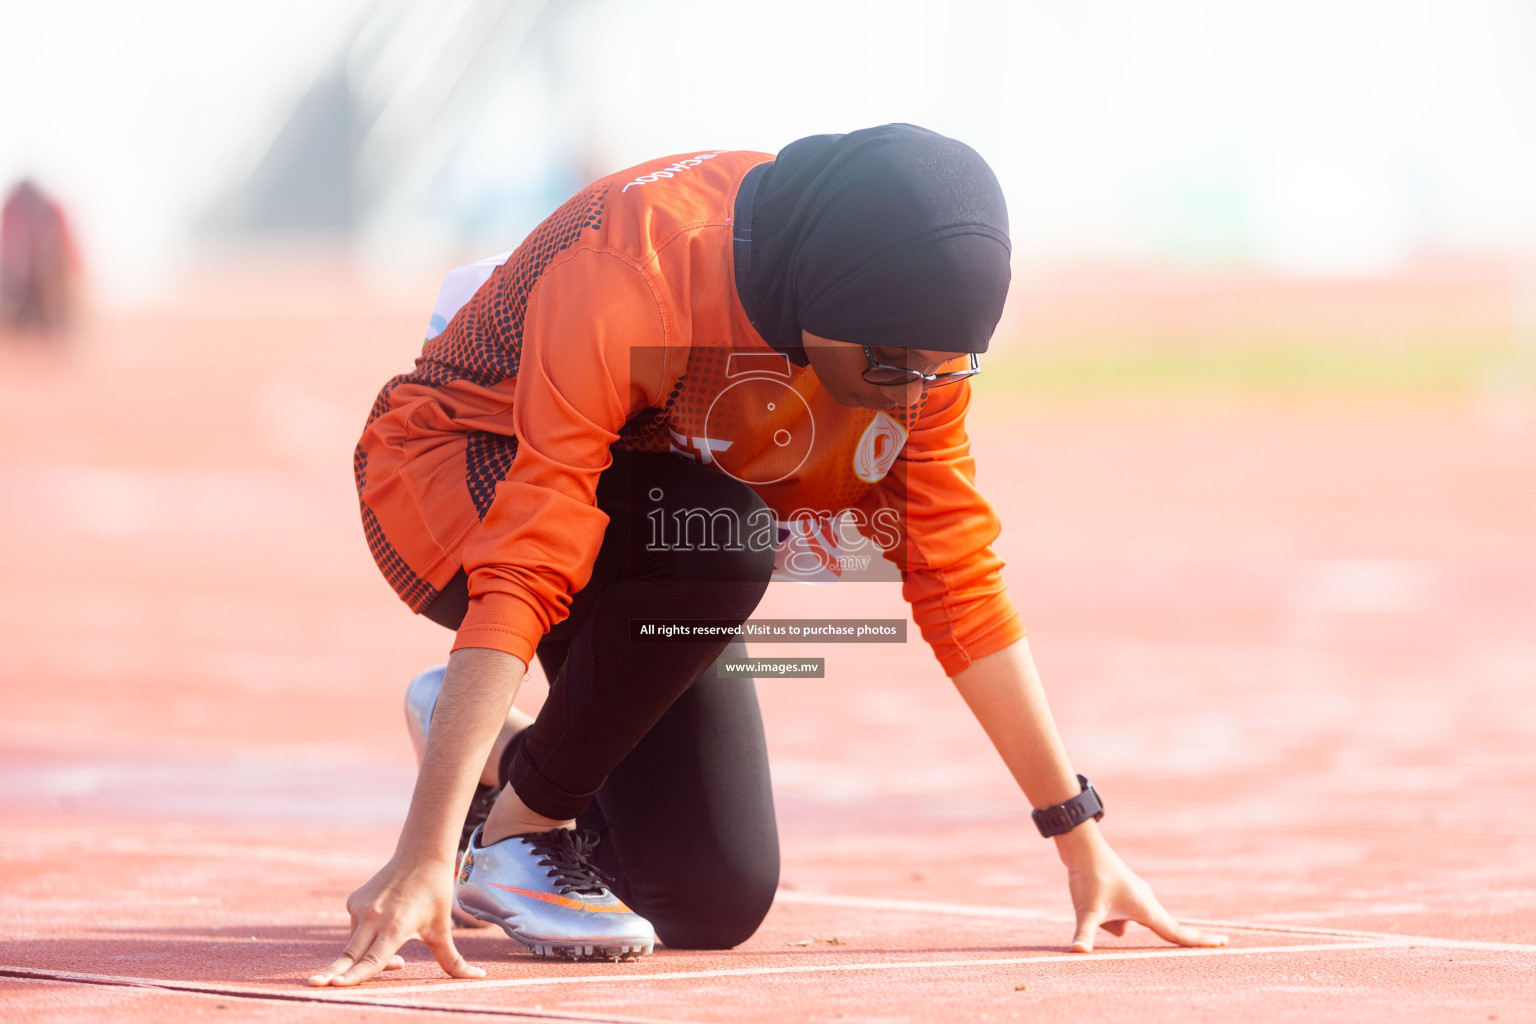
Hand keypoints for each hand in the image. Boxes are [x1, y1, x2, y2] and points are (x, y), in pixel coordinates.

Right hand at [308, 855, 485, 986]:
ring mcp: (360, 908)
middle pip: (349, 955)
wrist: (421, 853)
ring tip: (401, 962)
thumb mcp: (443, 929)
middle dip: (331, 973)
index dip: (354, 975)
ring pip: (353, 945)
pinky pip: (354, 930)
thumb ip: (453, 960)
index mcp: (396, 926)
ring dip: (366, 959)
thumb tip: (479, 977)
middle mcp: (374, 917)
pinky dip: (365, 939)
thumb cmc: (435, 894)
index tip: (334, 984)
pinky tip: (388, 926)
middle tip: (312, 984)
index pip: (372, 959)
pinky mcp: (353, 901)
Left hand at [1060, 829, 1226, 952]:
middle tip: (1222, 942)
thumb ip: (1084, 934)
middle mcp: (1145, 902)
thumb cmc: (1088, 877)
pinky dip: (1106, 915)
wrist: (1082, 846)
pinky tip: (1092, 897)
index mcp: (1145, 908)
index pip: (1176, 933)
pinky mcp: (1122, 893)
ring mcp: (1134, 896)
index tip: (1224, 943)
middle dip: (1180, 939)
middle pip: (1162, 928)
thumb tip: (1077, 953)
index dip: (1199, 941)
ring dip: (1109, 921)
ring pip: (1122, 924)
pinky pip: (1115, 914)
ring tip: (1094, 901)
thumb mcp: (1085, 910)